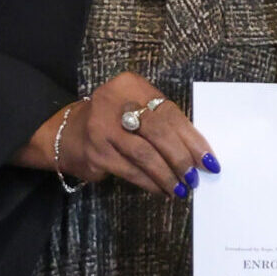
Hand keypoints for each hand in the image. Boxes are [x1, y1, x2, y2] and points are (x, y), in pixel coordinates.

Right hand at [52, 72, 216, 197]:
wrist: (67, 132)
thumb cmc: (115, 120)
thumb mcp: (136, 108)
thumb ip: (163, 121)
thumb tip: (197, 151)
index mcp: (131, 85)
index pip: (170, 113)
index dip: (192, 139)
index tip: (208, 160)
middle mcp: (115, 102)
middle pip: (159, 132)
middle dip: (181, 158)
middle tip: (195, 177)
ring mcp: (102, 128)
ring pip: (145, 154)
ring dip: (167, 175)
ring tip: (181, 188)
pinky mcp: (96, 153)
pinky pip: (130, 170)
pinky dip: (149, 182)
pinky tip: (161, 189)